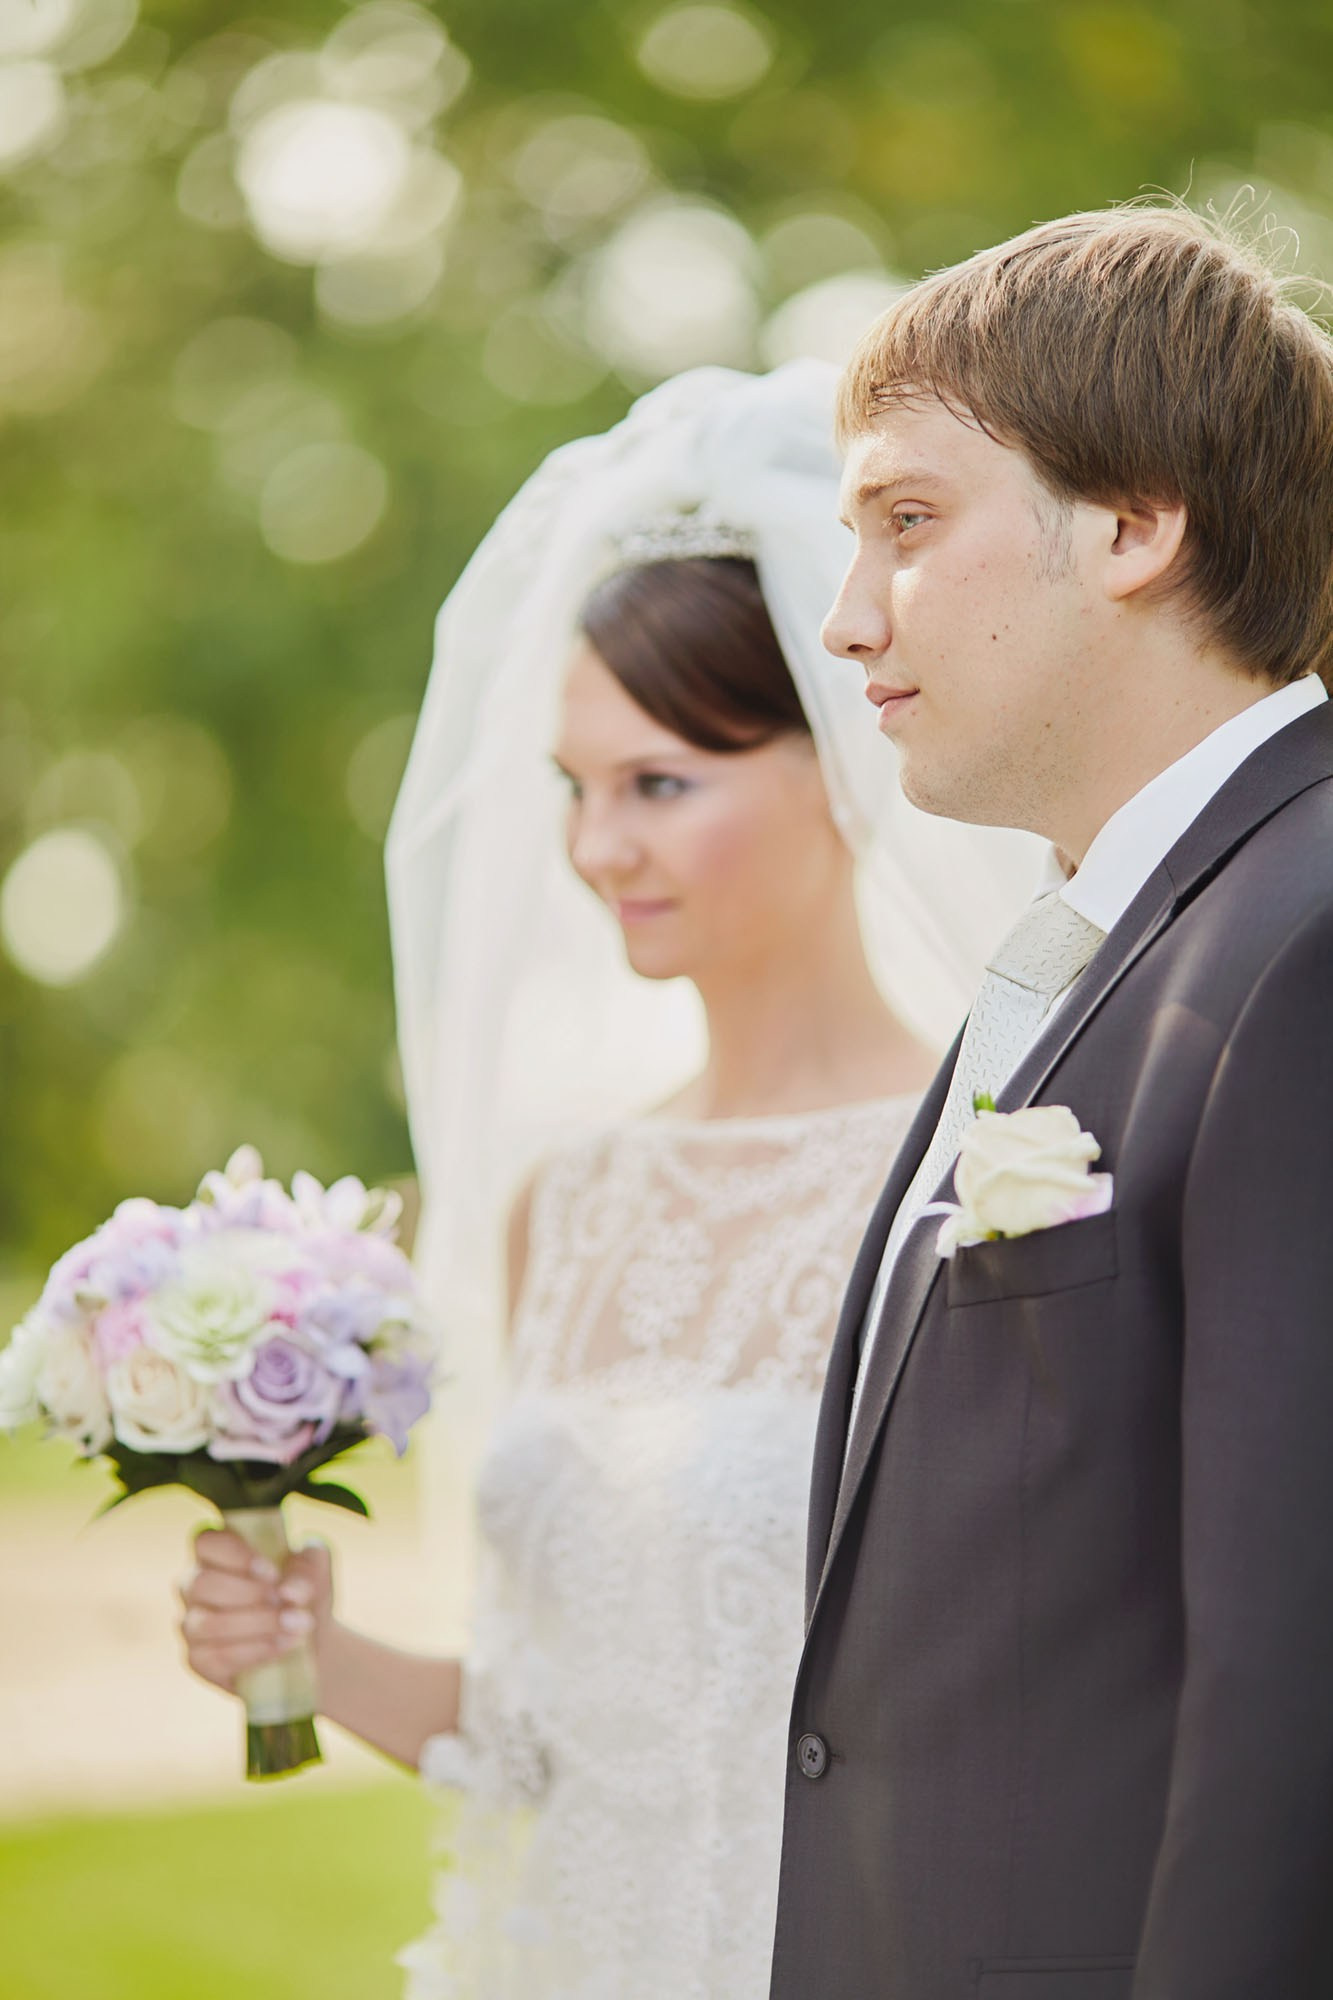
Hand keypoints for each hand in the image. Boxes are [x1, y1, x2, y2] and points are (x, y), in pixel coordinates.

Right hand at [178, 1527, 334, 1693]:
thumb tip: (289, 1591)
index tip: (272, 1572)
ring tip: (294, 1626)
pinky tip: (281, 1646)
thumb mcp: (315, 1570)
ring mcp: (193, 1623)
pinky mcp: (199, 1660)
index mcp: (218, 1552)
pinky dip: (253, 1651)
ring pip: (208, 1623)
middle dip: (250, 1595)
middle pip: (202, 1584)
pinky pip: (215, 1657)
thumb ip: (307, 1567)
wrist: (309, 1640)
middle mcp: (196, 1585)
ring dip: (256, 1625)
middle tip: (286, 1602)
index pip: (206, 1542)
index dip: (236, 1555)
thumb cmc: (303, 1593)